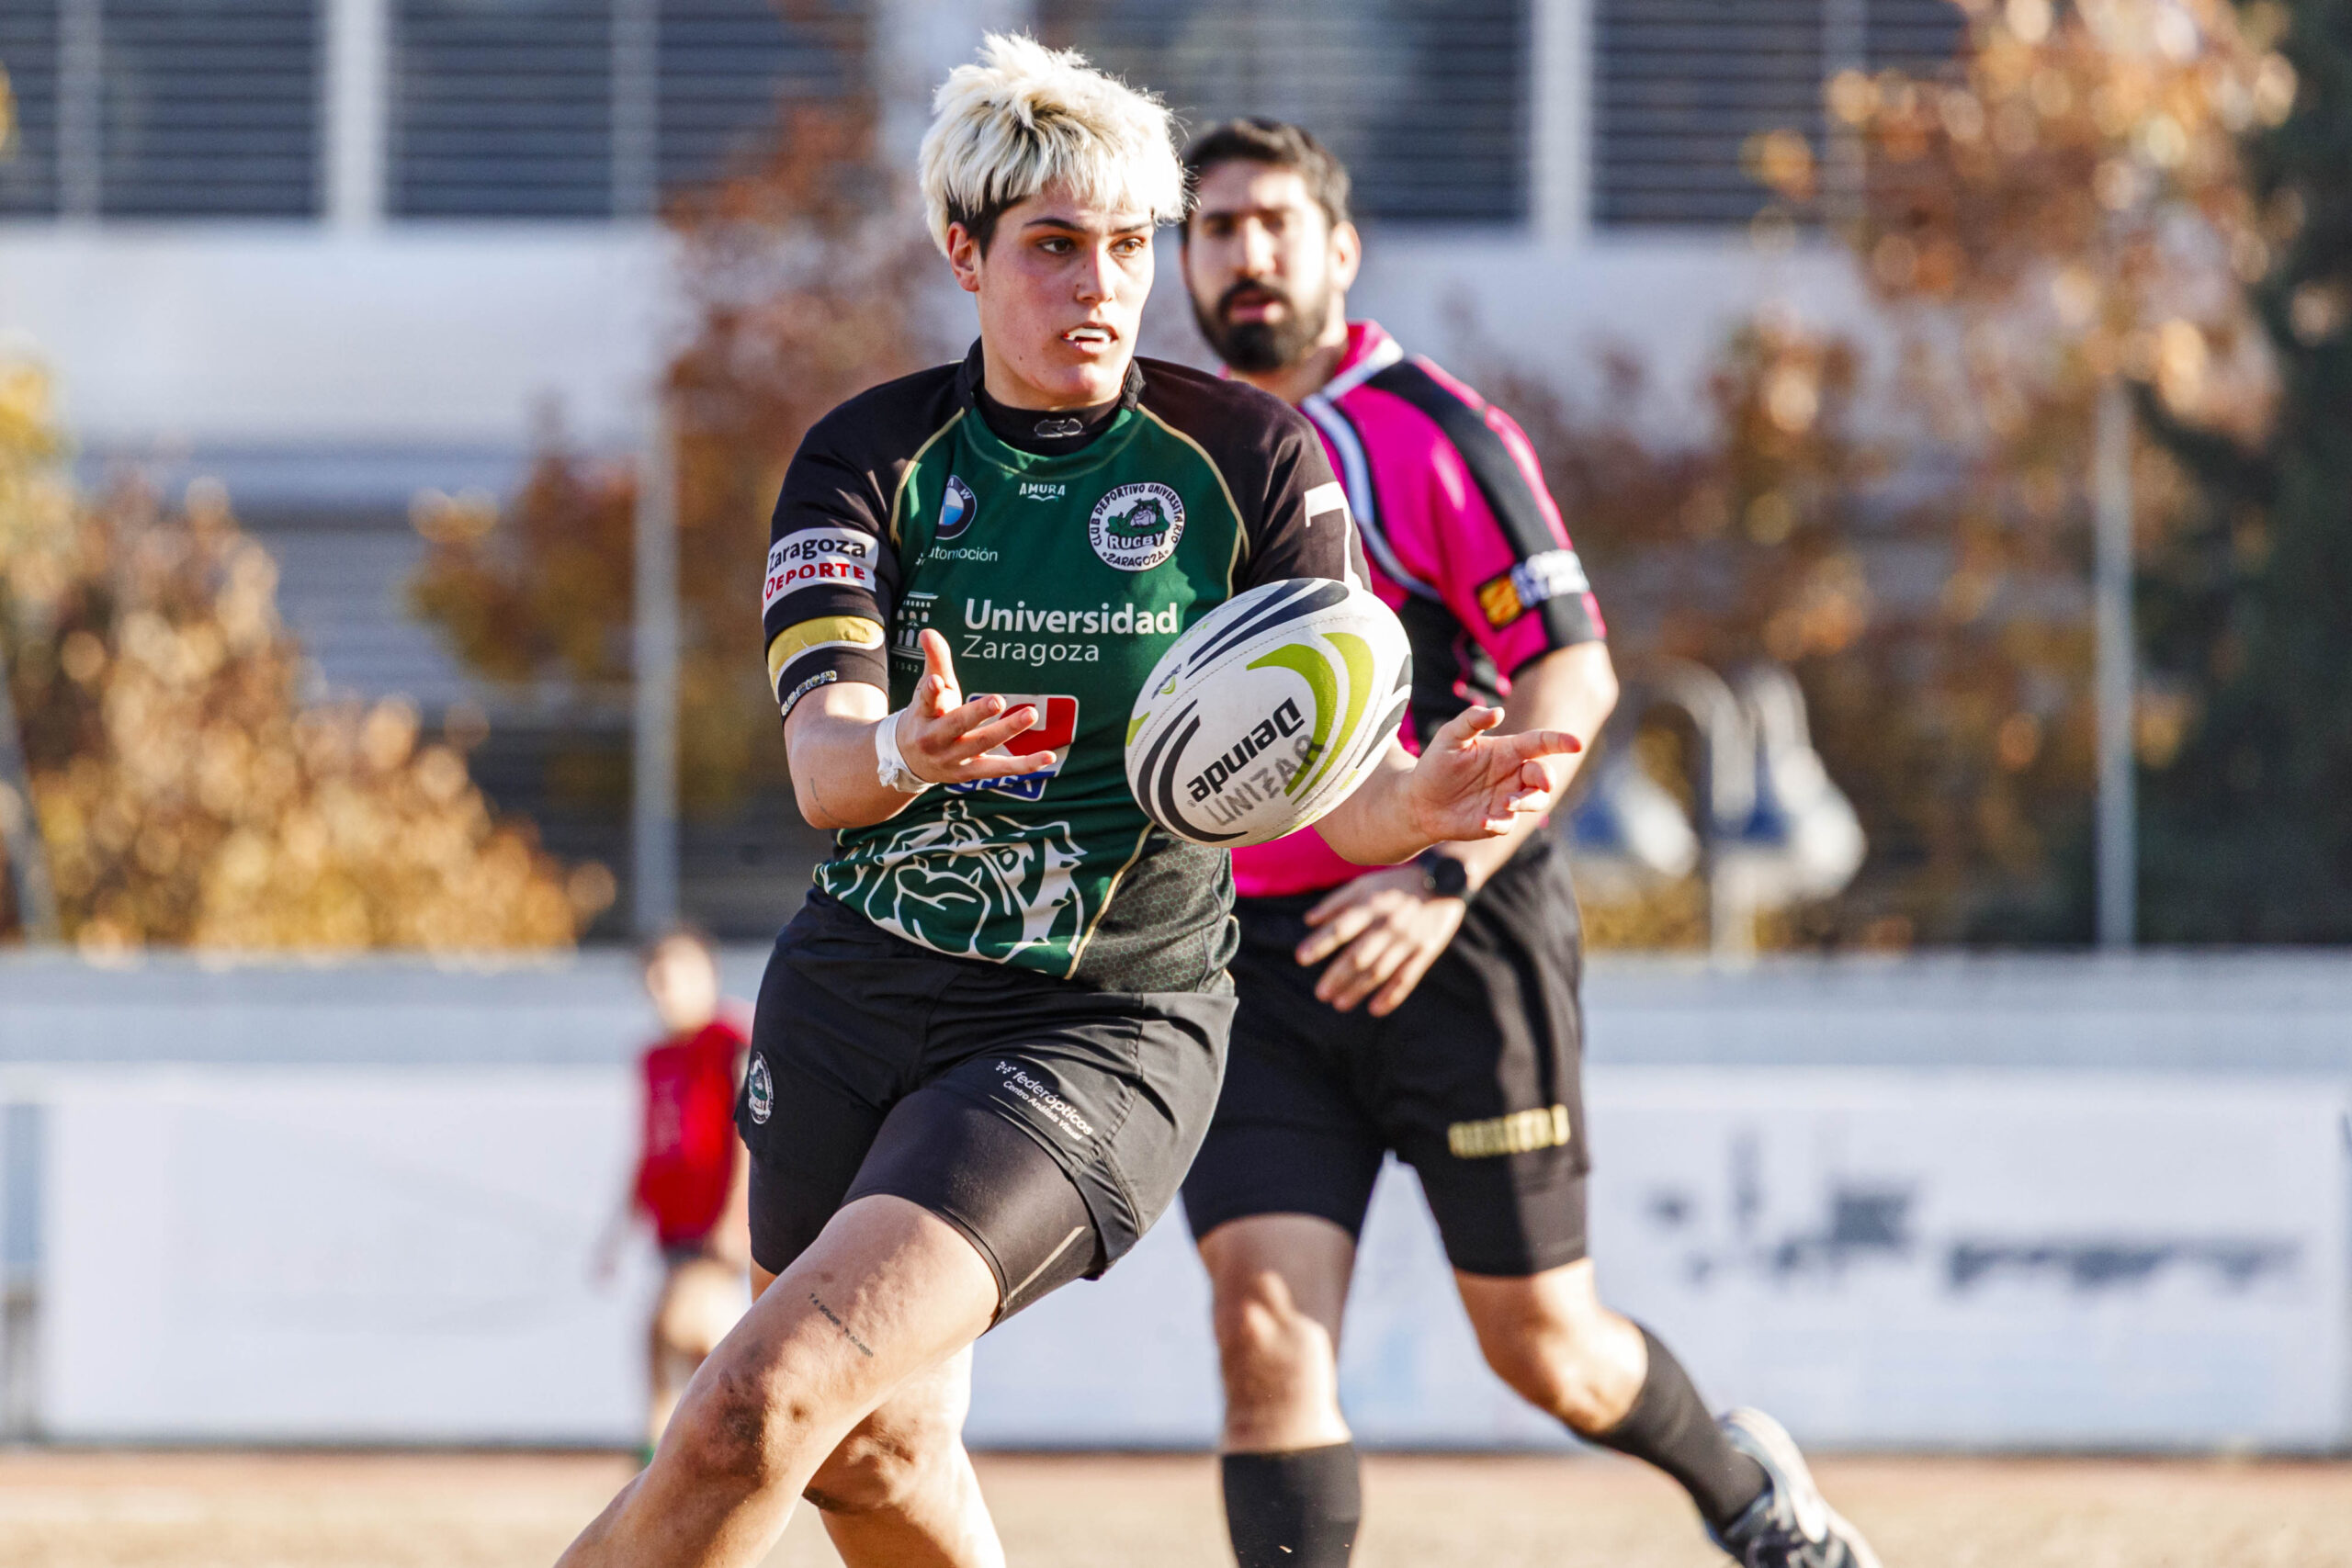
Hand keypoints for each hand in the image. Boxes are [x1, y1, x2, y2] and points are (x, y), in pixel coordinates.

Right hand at [896, 629, 1043, 786]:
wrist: (911, 761)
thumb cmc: (926, 716)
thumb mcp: (926, 689)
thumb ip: (935, 660)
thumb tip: (927, 631)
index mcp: (923, 714)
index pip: (926, 701)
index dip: (931, 691)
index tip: (935, 681)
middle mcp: (935, 739)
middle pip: (957, 725)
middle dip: (977, 713)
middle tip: (998, 700)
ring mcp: (954, 759)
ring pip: (982, 744)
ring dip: (1007, 730)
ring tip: (1030, 713)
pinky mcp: (971, 773)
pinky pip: (1000, 770)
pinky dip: (1024, 765)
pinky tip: (1049, 757)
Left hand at [1298, 865, 1467, 1014]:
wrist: (1445, 880)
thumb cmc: (1397, 883)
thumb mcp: (1366, 883)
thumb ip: (1336, 901)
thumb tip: (1308, 920)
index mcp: (1372, 905)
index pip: (1341, 927)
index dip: (1321, 943)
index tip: (1301, 957)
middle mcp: (1388, 924)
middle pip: (1358, 956)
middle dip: (1337, 976)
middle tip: (1321, 994)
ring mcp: (1408, 940)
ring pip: (1379, 971)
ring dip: (1358, 990)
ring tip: (1339, 1004)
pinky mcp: (1425, 952)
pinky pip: (1407, 978)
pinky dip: (1391, 995)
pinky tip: (1374, 1009)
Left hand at [1402, 706, 1581, 843]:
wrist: (1419, 801)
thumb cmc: (1436, 764)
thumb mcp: (1449, 737)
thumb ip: (1471, 721)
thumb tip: (1497, 712)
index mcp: (1508, 750)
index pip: (1540, 742)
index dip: (1560, 741)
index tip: (1576, 743)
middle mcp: (1513, 774)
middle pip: (1544, 775)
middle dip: (1546, 778)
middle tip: (1541, 783)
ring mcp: (1507, 799)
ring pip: (1536, 801)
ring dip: (1528, 801)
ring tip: (1507, 803)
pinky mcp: (1496, 821)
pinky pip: (1508, 824)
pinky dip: (1499, 822)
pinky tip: (1482, 820)